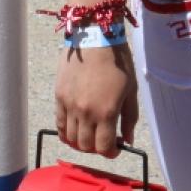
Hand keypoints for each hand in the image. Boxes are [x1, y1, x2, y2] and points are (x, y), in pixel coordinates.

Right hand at [54, 44, 138, 158]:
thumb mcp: (131, 90)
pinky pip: (59, 124)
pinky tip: (75, 129)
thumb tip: (128, 140)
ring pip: (71, 138)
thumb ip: (130, 118)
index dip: (111, 152)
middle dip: (97, 148)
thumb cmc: (118, 62)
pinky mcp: (59, 97)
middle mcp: (85, 112)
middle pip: (86, 146)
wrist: (95, 38)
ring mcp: (69, 105)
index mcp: (106, 112)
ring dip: (81, 142)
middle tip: (104, 140)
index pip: (104, 147)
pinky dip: (66, 132)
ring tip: (90, 134)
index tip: (116, 147)